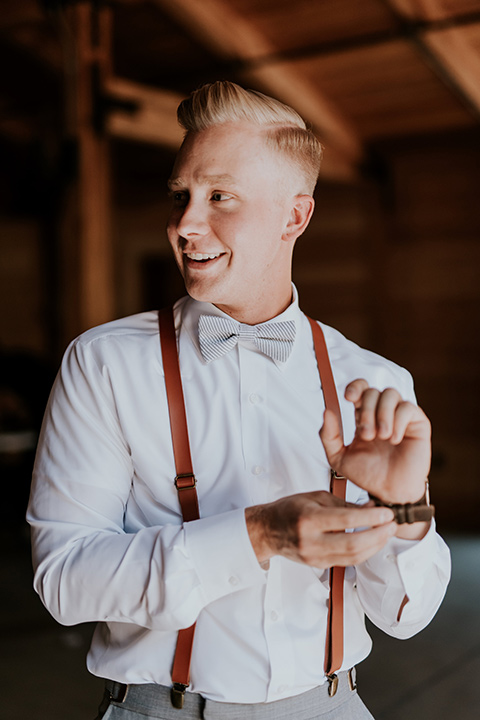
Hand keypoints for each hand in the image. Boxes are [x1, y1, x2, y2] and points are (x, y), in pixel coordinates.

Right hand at [246, 491, 395, 567]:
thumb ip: (344, 504)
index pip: (346, 520)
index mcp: (309, 519)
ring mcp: (314, 557)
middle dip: (378, 536)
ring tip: (386, 534)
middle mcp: (311, 541)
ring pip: (353, 557)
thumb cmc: (290, 509)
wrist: (268, 530)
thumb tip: (372, 508)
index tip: (387, 513)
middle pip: (353, 544)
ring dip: (375, 546)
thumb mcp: (315, 497)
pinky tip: (373, 542)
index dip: (370, 518)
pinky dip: (363, 552)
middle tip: (392, 525)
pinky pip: (347, 561)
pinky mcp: (318, 565)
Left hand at [320, 379, 430, 504]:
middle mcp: (382, 412)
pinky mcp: (418, 423)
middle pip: (372, 391)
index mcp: (364, 416)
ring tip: (381, 436)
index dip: (355, 387)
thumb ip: (329, 436)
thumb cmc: (367, 474)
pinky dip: (398, 421)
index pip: (361, 388)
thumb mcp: (339, 457)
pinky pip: (408, 407)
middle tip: (367, 435)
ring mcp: (400, 416)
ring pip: (390, 394)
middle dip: (367, 411)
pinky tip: (394, 439)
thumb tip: (326, 411)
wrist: (389, 491)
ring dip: (382, 414)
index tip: (349, 398)